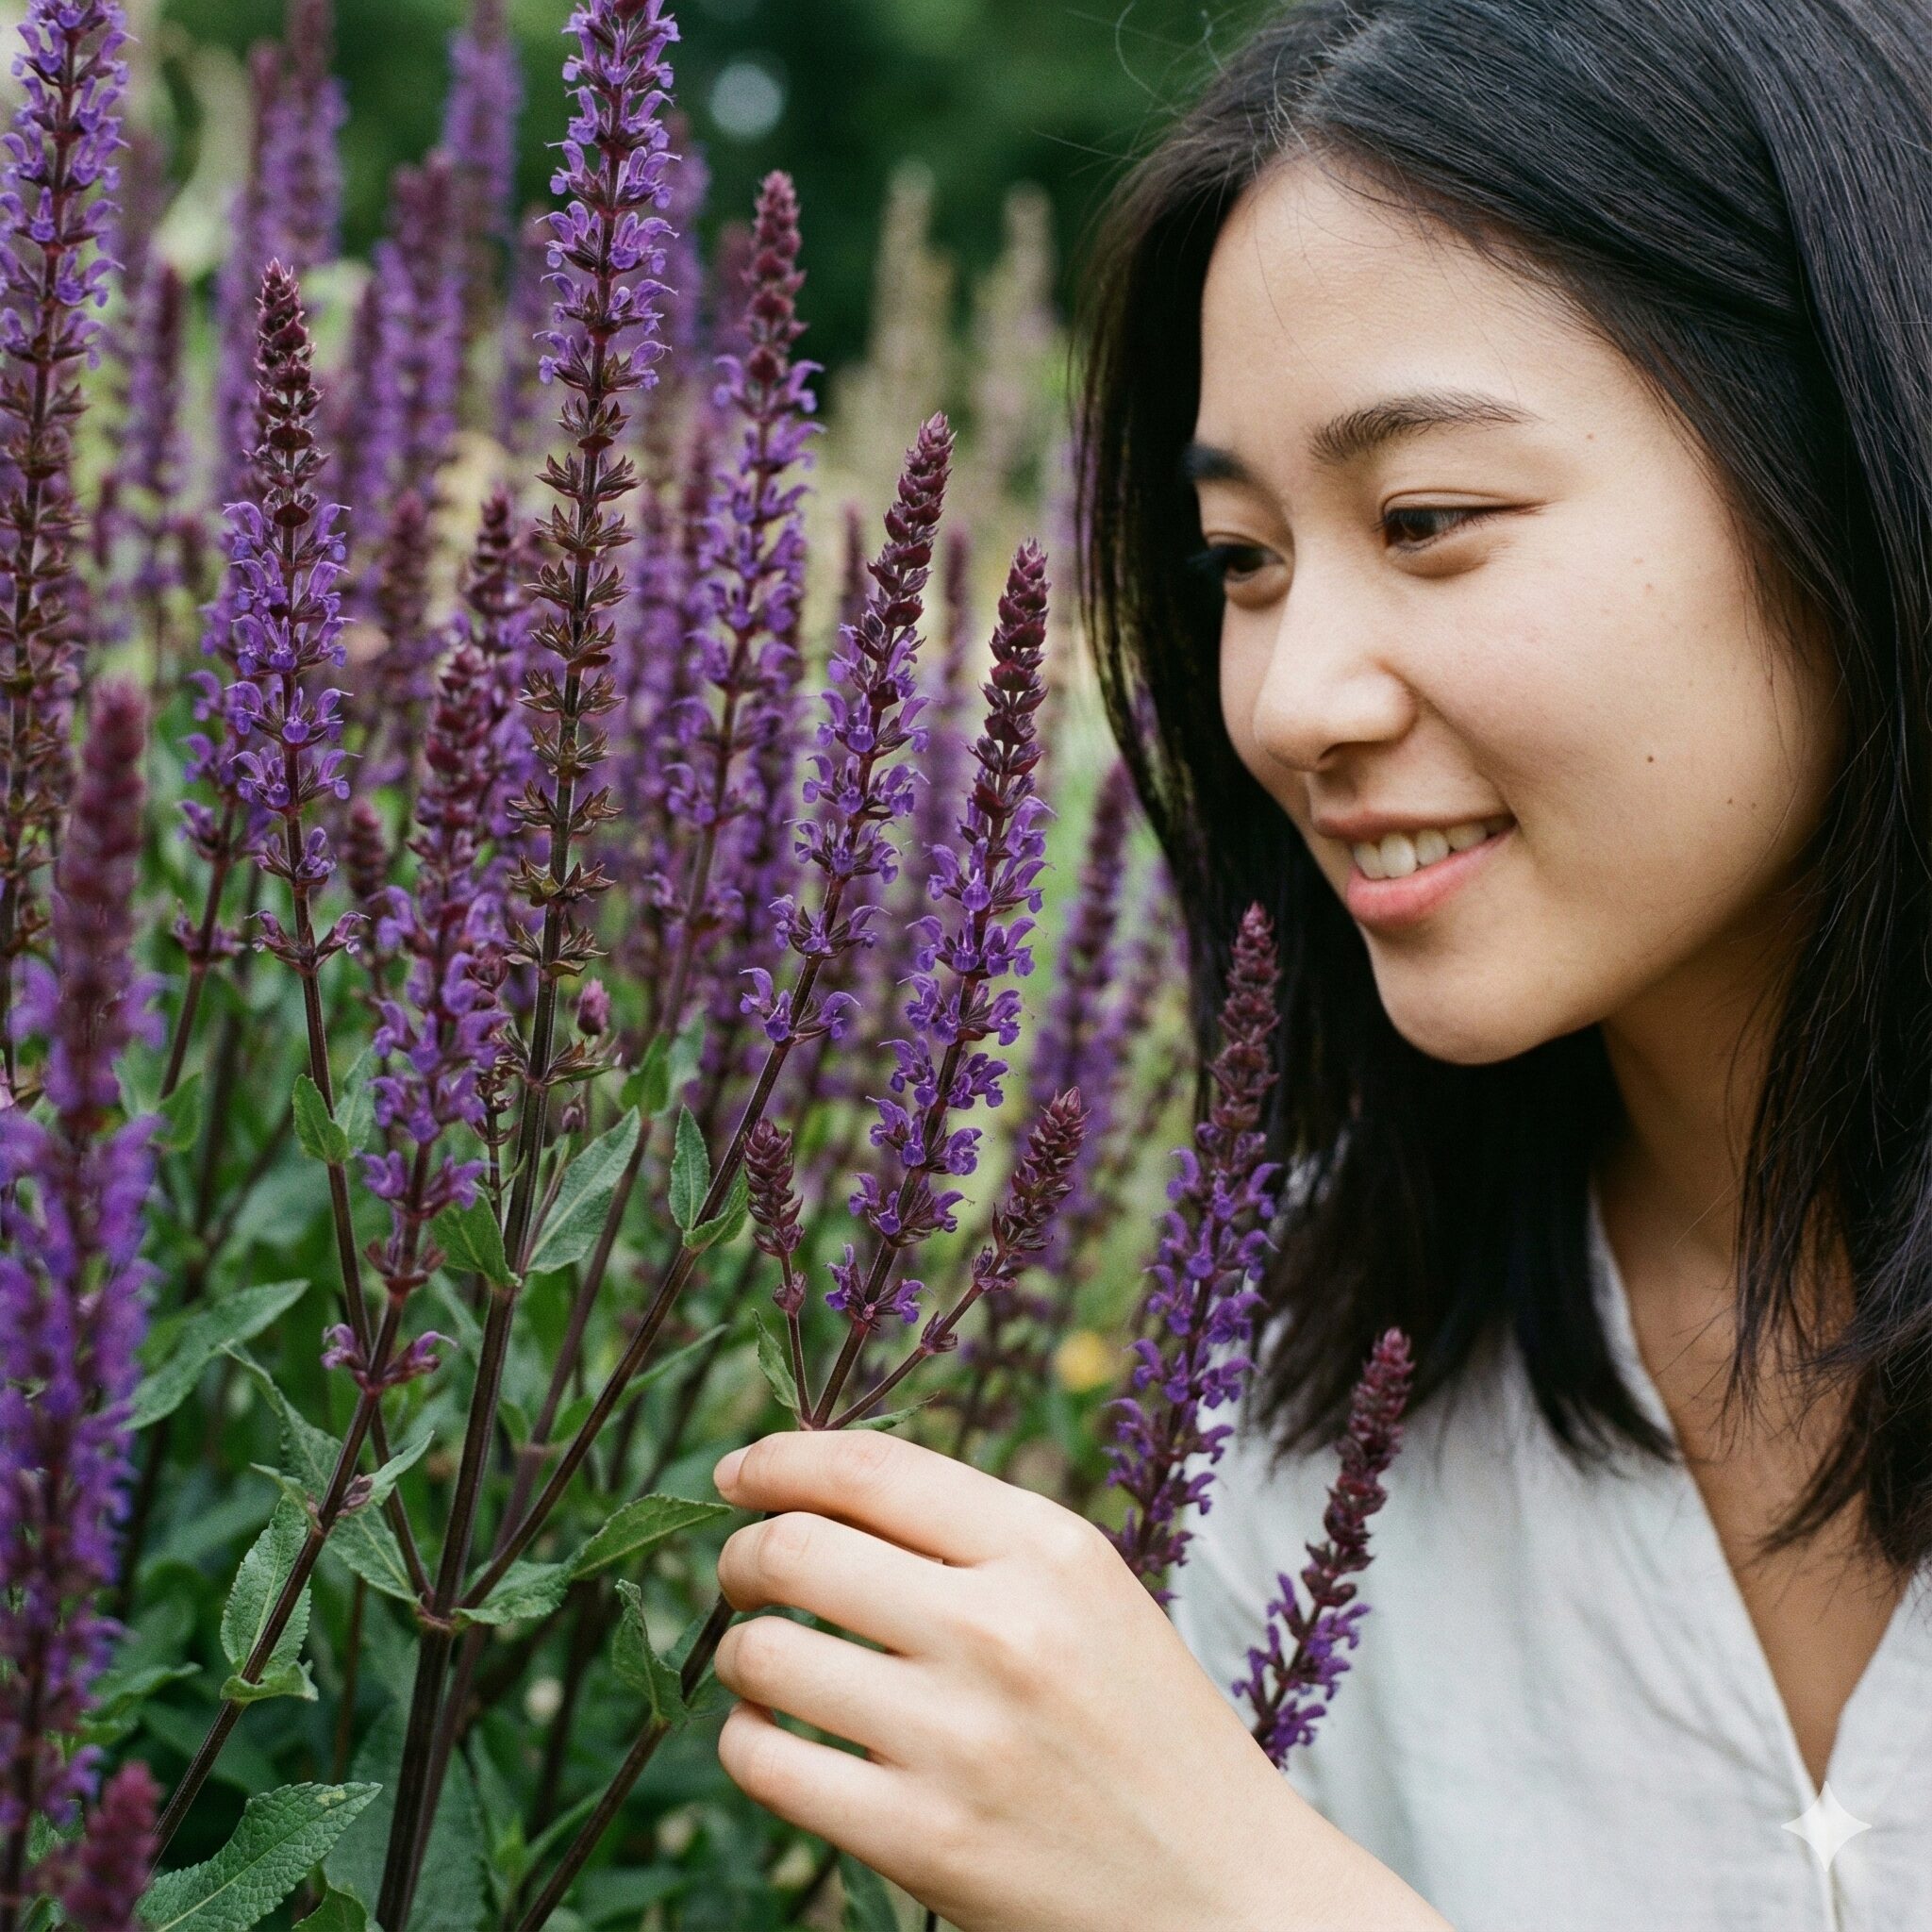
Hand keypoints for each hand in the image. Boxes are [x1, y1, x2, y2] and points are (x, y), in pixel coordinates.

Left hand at [709, 1428, 1451, 1931]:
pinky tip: (776, 1738)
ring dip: (740, 1652)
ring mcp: (959, 1739)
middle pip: (795, 1549)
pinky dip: (749, 1742)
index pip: (870, 1468)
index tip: (740, 1473)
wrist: (1227, 1894)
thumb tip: (821, 1490)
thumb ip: (975, 1535)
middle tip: (742, 1573)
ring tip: (764, 1663)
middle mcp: (1003, 1629)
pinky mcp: (924, 1842)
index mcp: (1050, 1549)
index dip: (781, 1459)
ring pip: (764, 1654)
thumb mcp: (1089, 1594)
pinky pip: (768, 1764)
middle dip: (742, 1554)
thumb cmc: (1146, 1730)